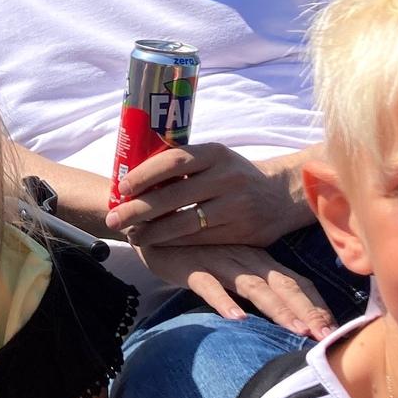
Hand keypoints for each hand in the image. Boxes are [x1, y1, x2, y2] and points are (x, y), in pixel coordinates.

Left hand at [106, 144, 310, 248]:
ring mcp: (235, 205)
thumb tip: (134, 175)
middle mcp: (226, 177)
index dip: (143, 175)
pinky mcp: (241, 230)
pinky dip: (174, 242)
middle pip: (173, 194)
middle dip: (138, 209)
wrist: (282, 195)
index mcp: (215, 153)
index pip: (172, 161)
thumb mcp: (216, 160)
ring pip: (184, 222)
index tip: (121, 188)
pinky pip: (199, 239)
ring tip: (132, 236)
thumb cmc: (235, 175)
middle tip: (114, 218)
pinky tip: (156, 244)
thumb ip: (185, 165)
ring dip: (153, 232)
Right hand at [136, 243, 333, 339]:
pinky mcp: (191, 267)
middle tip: (329, 338)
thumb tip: (284, 315)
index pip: (297, 284)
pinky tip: (237, 319)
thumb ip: (253, 285)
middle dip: (310, 312)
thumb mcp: (229, 266)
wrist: (152, 225)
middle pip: (285, 287)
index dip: (318, 306)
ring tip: (297, 331)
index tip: (337, 333)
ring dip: (278, 310)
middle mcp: (246, 260)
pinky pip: (209, 285)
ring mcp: (220, 262)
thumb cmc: (195, 250)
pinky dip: (224, 301)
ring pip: (255, 287)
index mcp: (259, 261)